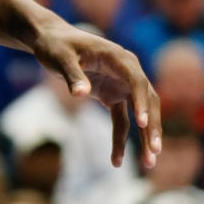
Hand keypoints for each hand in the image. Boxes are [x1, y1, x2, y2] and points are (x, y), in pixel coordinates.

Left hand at [32, 20, 160, 167]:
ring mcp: (121, 85)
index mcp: (117, 57)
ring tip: (149, 163)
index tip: (142, 122)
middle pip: (146, 100)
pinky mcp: (113, 96)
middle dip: (152, 126)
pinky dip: (121, 139)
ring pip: (140, 114)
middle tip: (154, 150)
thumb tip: (81, 94)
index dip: (140, 101)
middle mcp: (126, 71)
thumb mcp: (59, 57)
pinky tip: (116, 160)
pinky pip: (122, 120)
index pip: (136, 80)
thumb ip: (72, 75)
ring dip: (145, 137)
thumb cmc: (54, 45)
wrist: (49, 40)